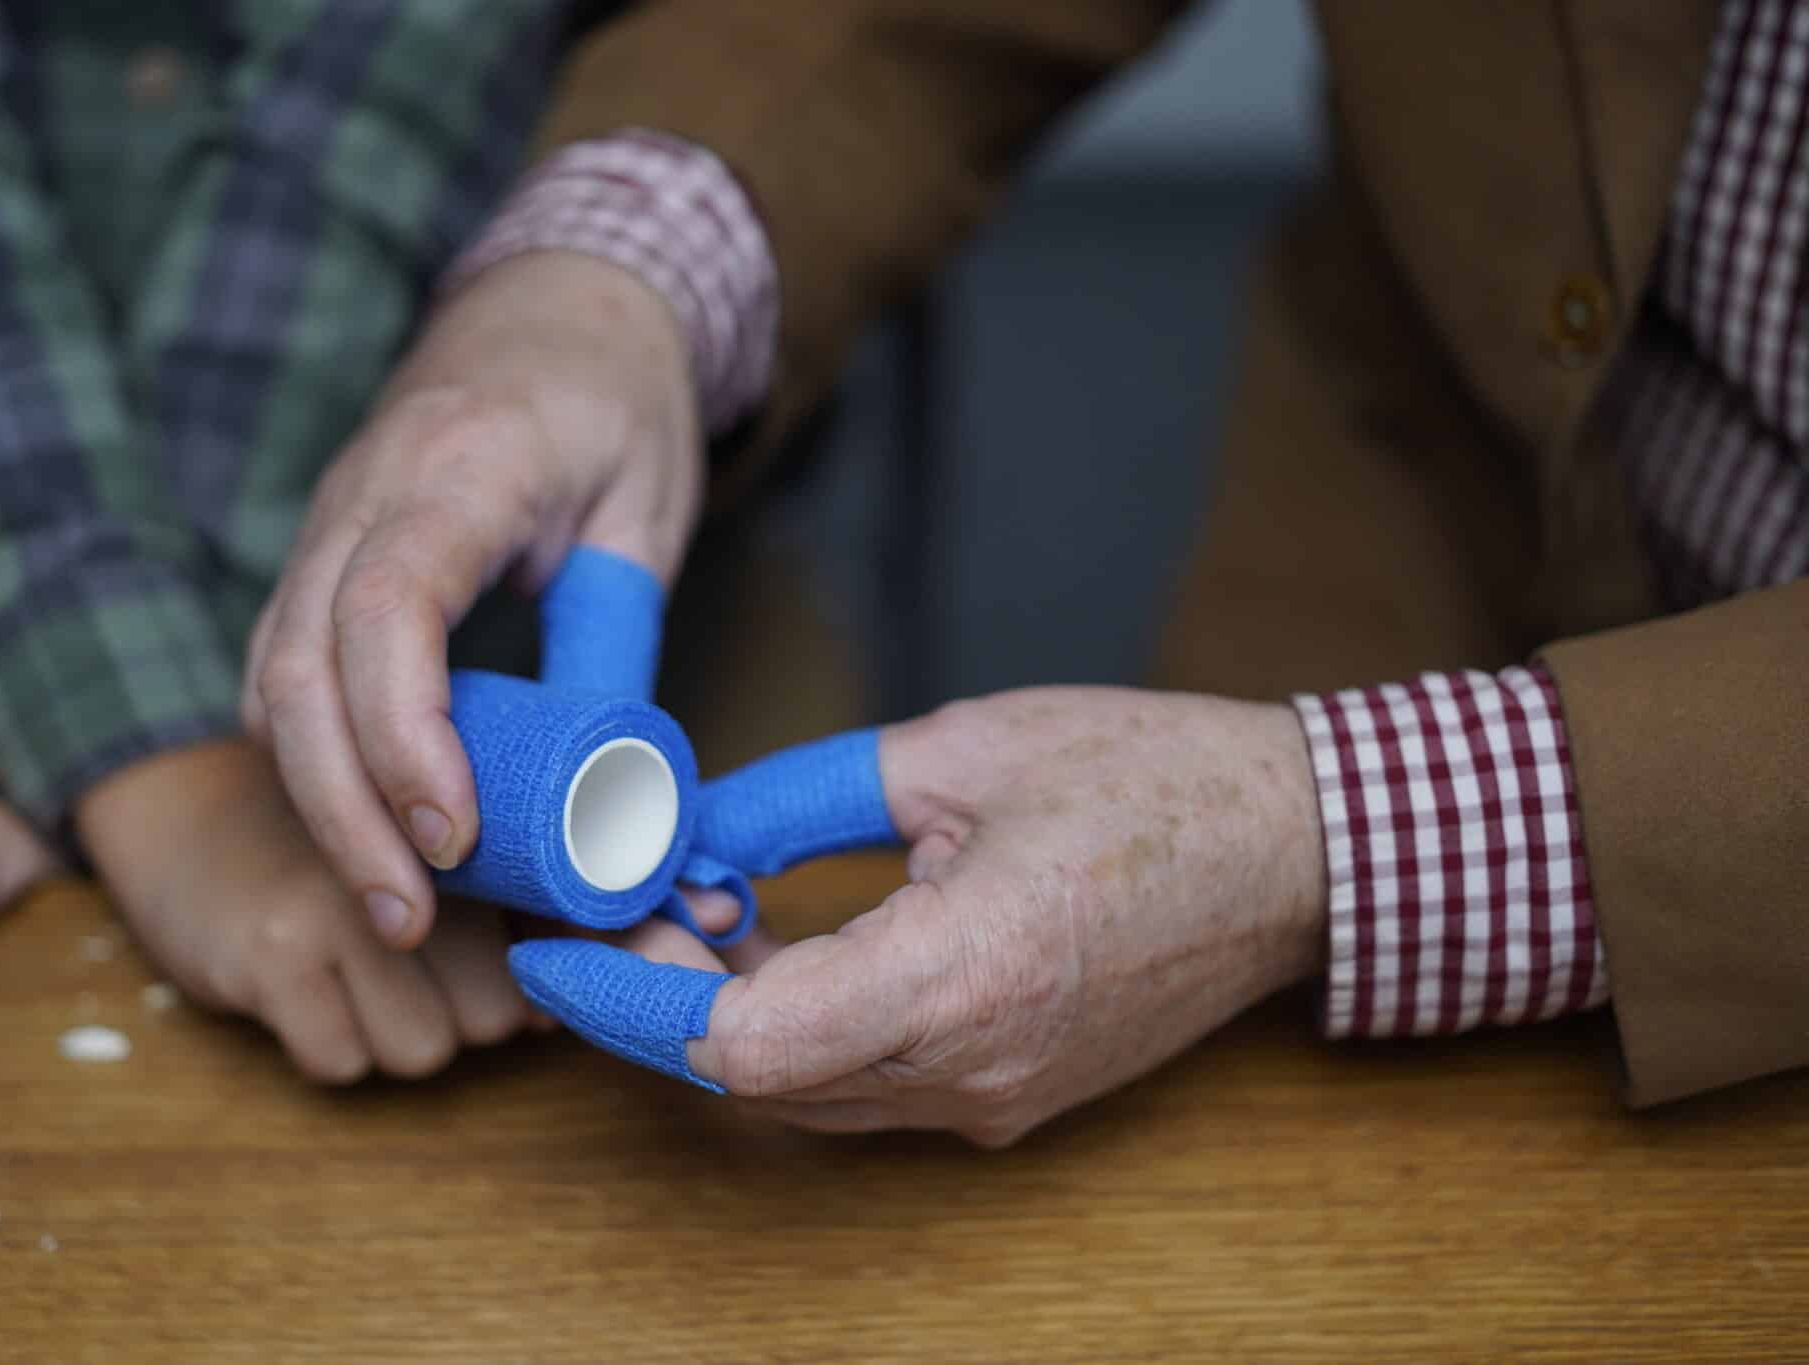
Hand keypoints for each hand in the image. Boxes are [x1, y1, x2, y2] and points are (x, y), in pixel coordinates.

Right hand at [76, 737, 534, 1082]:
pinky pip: (343, 1061)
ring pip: (425, 1047)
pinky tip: (316, 991)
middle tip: (421, 963)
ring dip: (403, 1032)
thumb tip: (661, 956)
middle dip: (471, 1011)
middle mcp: (406, 854)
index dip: (560, 968)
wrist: (187, 813)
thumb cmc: (343, 844)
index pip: (556, 922)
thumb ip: (541, 891)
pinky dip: (335, 1044)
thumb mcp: (438, 843)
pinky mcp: (269, 956)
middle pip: (498, 1012)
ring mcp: (335, 905)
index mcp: (464, 816)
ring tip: (367, 972)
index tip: (548, 982)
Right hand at [243, 252, 702, 949]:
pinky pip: (284, 663)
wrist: (558, 301)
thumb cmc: (616, 398)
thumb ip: (616, 629)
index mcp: (462, 466)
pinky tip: (362, 823)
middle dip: (342, 807)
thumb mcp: (649, 505)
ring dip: (317, 797)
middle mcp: (365, 491)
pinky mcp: (322, 553)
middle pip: (303, 663)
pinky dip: (309, 754)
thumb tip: (609, 779)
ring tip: (392, 900)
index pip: (390, 605)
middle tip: (407, 915)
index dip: (403, 733)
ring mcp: (328, 520)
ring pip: (274, 675)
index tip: (452, 833)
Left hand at [626, 688, 1326, 1146]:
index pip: (739, 1045)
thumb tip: (692, 834)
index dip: (629, 1002)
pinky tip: (768, 943)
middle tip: (620, 901)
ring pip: (798, 1092)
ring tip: (688, 908)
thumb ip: (800, 799)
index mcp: (963, 977)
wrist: (1291, 852)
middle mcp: (970, 1069)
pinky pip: (859, 1085)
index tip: (562, 943)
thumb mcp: (957, 751)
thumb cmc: (1150, 778)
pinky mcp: (1005, 1095)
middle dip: (657, 996)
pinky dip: (790, 1027)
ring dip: (720, 1016)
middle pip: (752, 1078)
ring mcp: (991, 1098)